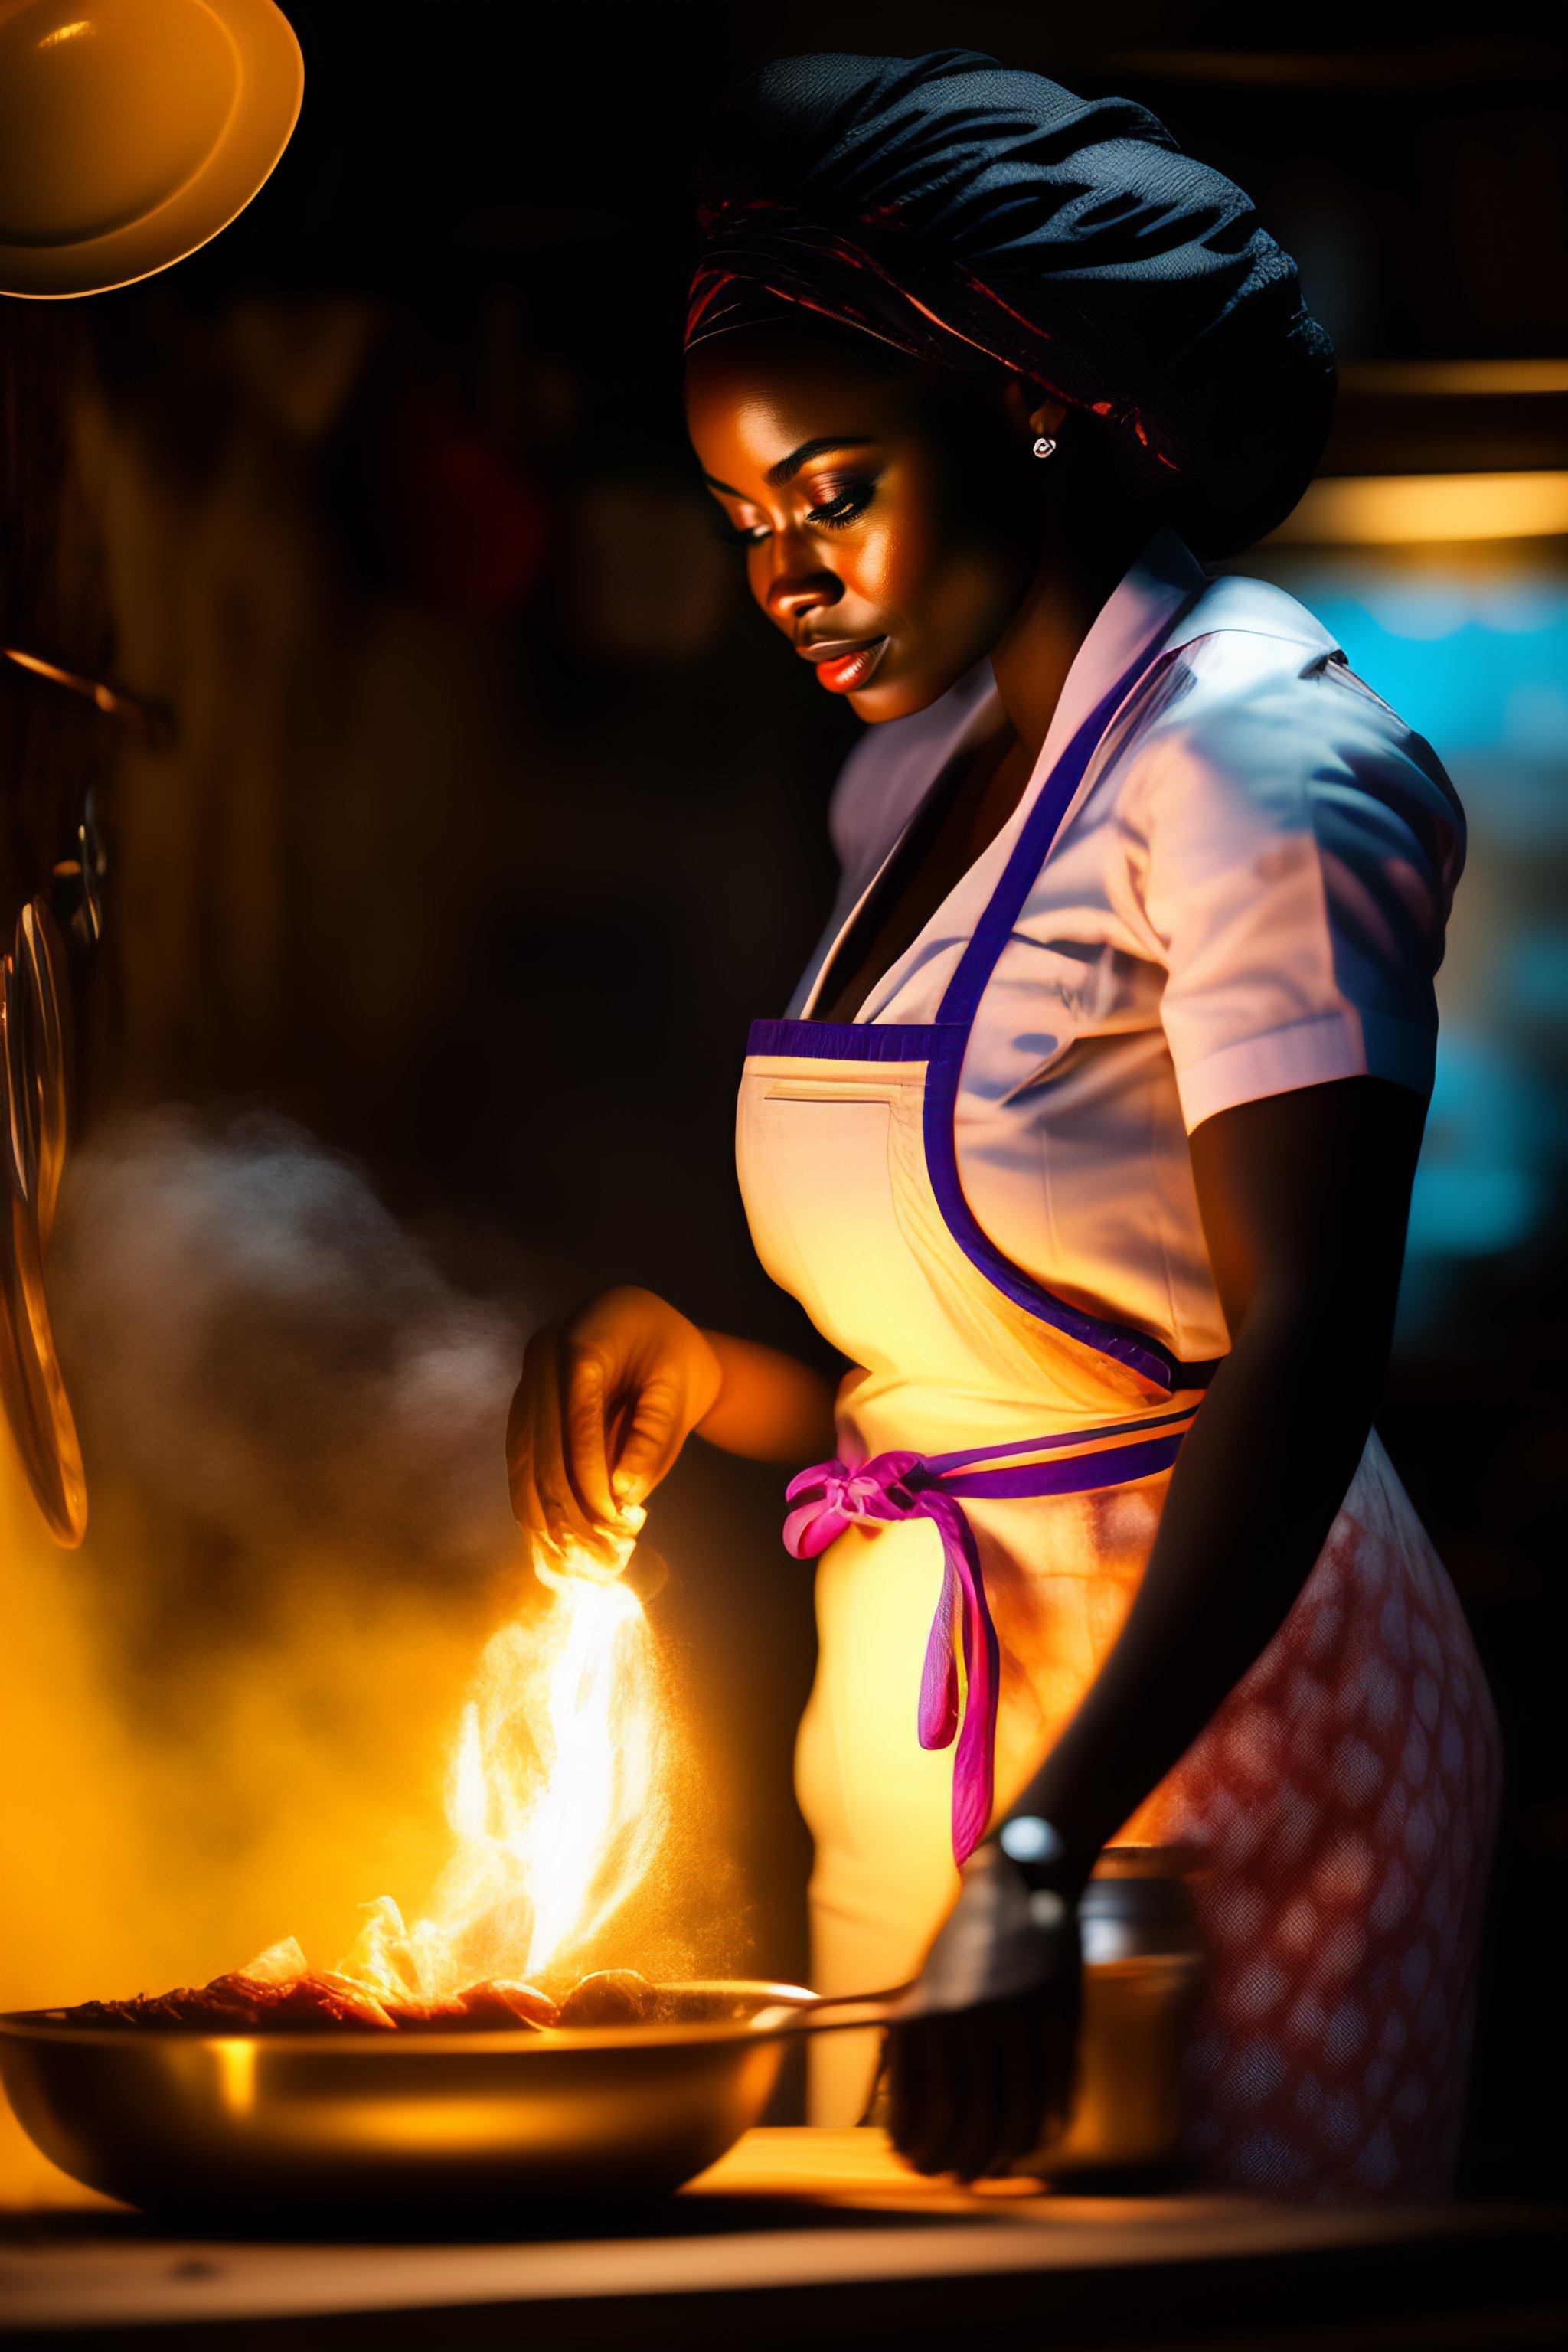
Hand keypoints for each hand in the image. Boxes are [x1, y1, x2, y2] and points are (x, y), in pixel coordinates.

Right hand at [506, 1288, 721, 1569]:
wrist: (654, 1331)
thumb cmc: (675, 1357)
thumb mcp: (679, 1392)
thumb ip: (652, 1439)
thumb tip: (622, 1495)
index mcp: (582, 1340)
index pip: (576, 1418)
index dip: (590, 1475)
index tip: (614, 1520)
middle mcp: (542, 1357)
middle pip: (539, 1446)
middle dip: (567, 1507)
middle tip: (597, 1556)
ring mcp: (527, 1382)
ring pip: (522, 1462)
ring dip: (546, 1518)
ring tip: (575, 1565)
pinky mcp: (524, 1409)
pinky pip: (521, 1465)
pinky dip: (537, 1508)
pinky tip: (552, 1549)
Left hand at [884, 1843, 1080, 2180]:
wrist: (1023, 1881)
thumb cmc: (967, 1941)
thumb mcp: (924, 1985)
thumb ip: (917, 2046)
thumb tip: (913, 2120)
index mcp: (921, 2014)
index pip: (922, 2109)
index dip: (919, 2149)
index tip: (915, 2163)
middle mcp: (963, 2021)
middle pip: (966, 2122)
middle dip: (955, 2161)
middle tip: (950, 2176)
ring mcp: (1014, 2022)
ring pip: (1011, 2117)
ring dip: (997, 2155)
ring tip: (983, 2169)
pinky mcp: (1056, 2019)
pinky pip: (1053, 2094)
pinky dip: (1042, 2128)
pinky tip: (1029, 2140)